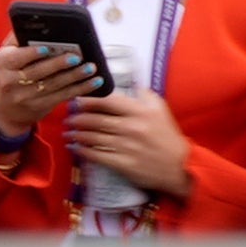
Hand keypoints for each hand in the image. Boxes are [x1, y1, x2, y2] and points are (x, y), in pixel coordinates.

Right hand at [0, 36, 94, 136]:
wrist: (5, 107)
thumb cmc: (12, 70)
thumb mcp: (9, 53)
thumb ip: (20, 37)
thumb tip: (39, 20)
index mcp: (4, 64)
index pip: (16, 58)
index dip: (31, 54)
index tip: (46, 48)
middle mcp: (11, 82)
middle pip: (37, 72)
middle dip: (58, 64)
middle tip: (76, 57)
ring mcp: (25, 97)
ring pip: (53, 85)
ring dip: (74, 77)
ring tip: (91, 67)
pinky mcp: (40, 106)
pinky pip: (62, 96)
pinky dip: (81, 88)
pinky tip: (95, 81)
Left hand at [68, 86, 185, 198]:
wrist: (177, 164)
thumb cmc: (167, 135)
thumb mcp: (161, 110)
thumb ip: (145, 95)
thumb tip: (131, 82)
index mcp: (141, 112)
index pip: (109, 102)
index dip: (90, 100)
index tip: (78, 100)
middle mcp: (131, 127)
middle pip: (97, 120)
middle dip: (78, 118)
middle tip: (69, 118)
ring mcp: (125, 146)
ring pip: (93, 138)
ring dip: (76, 135)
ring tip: (68, 132)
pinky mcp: (121, 163)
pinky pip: (95, 155)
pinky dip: (81, 151)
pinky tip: (74, 148)